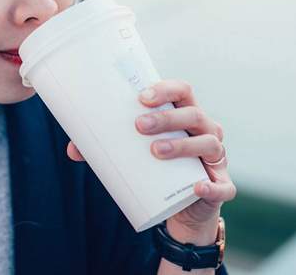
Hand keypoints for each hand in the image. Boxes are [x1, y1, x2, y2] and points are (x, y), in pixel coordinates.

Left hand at [66, 79, 235, 241]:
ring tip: (155, 150)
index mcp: (185, 115)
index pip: (182, 91)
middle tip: (139, 125)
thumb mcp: (135, 153)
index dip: (165, 89)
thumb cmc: (158, 166)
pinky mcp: (221, 185)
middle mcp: (206, 130)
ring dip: (182, 145)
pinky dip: (212, 185)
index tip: (141, 96)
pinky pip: (223, 185)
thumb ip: (106, 148)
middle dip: (167, 117)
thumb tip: (72, 148)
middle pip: (194, 114)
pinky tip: (196, 185)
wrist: (183, 206)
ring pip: (209, 143)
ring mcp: (216, 158)